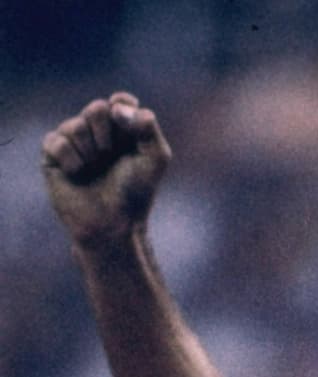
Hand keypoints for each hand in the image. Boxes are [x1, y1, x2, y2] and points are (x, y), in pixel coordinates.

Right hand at [41, 92, 170, 247]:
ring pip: (76, 126)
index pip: (120, 101)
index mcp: (121, 130)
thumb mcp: (155, 158)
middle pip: (97, 108)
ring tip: (94, 170)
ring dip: (91, 152)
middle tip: (110, 157)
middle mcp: (96, 132)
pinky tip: (77, 174)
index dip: (123, 108)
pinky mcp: (52, 156)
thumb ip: (147, 126)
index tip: (127, 126)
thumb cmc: (135, 193)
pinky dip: (71, 159)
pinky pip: (57, 141)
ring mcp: (73, 142)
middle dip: (107, 135)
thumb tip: (117, 107)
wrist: (113, 224)